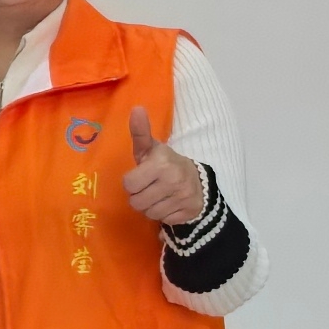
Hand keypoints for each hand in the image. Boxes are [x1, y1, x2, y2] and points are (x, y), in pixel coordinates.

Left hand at [120, 107, 205, 233]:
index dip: (132, 182)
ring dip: (150, 206)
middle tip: (148, 188)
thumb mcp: (152, 148)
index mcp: (161, 164)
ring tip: (158, 195)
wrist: (199, 181)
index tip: (140, 176)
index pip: (129, 184)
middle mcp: (173, 181)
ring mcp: (182, 198)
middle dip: (139, 196)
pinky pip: (162, 220)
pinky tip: (168, 203)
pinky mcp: (187, 213)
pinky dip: (163, 214)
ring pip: (148, 213)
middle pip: (136, 202)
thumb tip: (136, 108)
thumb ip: (140, 132)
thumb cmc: (166, 164)